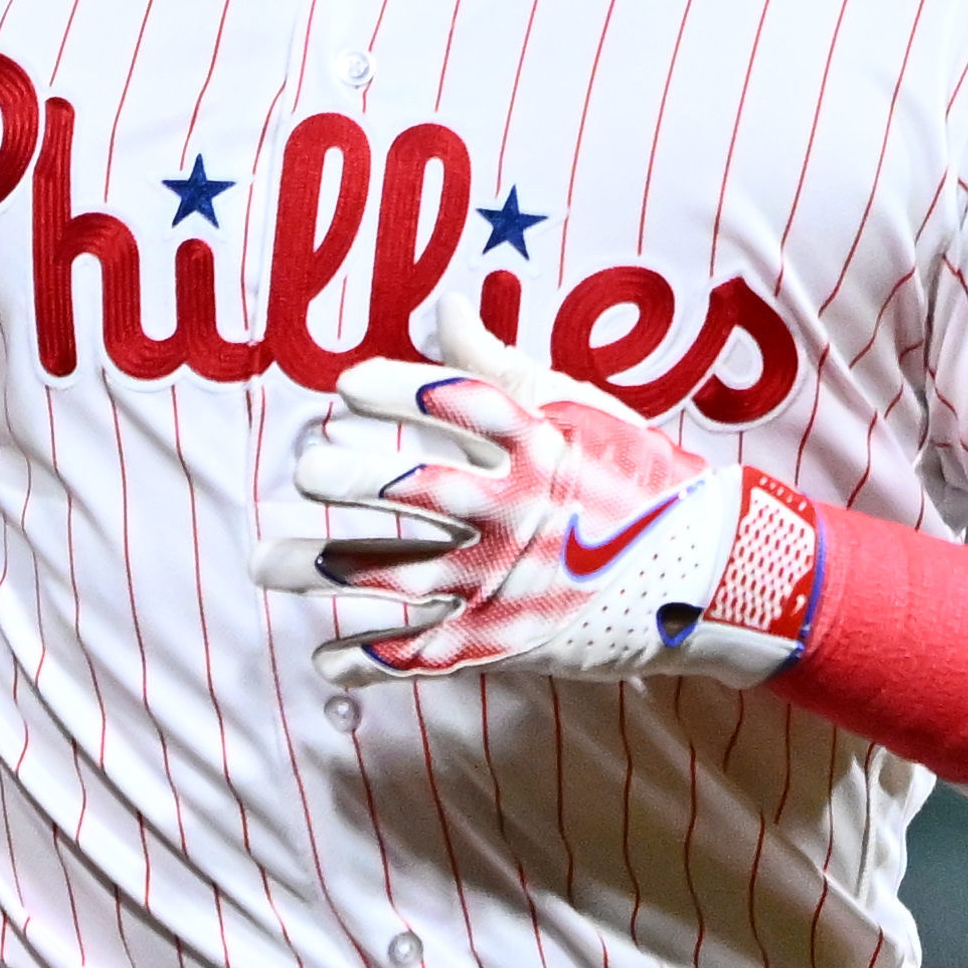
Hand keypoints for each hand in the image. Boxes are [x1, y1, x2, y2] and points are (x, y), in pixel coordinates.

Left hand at [257, 354, 818, 688]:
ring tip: (262, 561)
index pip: (450, 403)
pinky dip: (365, 658)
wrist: (705, 579)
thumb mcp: (576, 409)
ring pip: (394, 575)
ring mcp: (506, 581)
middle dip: (346, 476)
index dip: (389, 390)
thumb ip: (496, 363)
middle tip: (304, 468)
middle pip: (413, 488)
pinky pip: (419, 654)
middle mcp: (517, 511)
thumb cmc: (634, 480)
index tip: (343, 388)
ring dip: (320, 568)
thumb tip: (435, 309)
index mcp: (537, 444)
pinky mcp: (503, 642)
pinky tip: (322, 655)